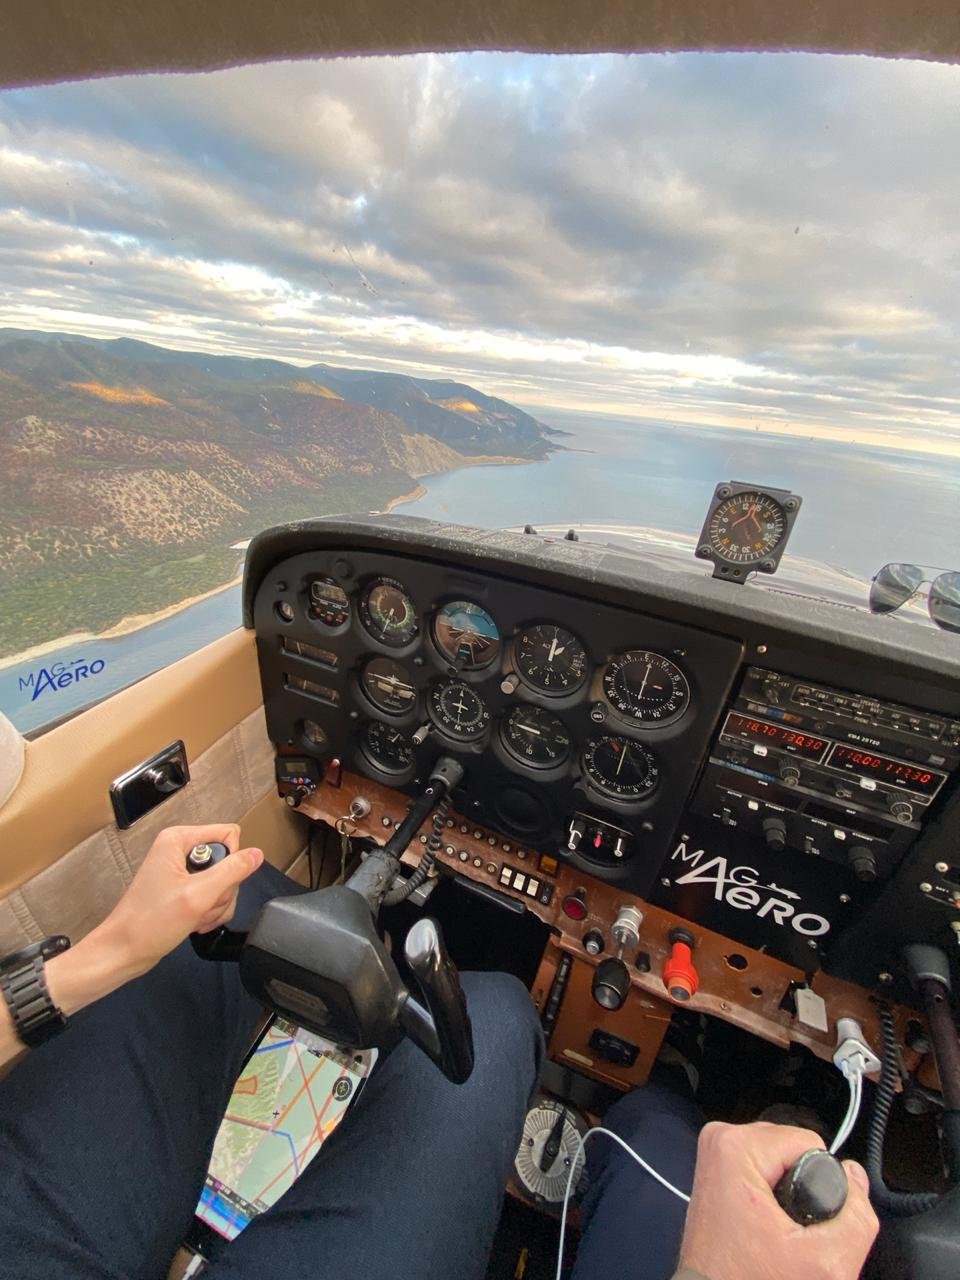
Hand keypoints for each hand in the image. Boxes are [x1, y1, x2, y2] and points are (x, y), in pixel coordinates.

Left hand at [101, 824, 263, 978]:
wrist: (123, 952)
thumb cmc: (151, 922)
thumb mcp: (197, 895)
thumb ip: (231, 871)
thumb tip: (258, 854)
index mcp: (178, 839)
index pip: (229, 835)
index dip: (230, 862)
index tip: (213, 885)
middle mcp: (180, 849)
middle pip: (228, 861)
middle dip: (222, 890)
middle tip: (202, 907)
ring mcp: (181, 871)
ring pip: (224, 881)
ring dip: (216, 905)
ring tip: (197, 919)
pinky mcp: (182, 889)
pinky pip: (212, 894)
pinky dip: (210, 911)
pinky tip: (196, 923)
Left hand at [679, 1122, 878, 1279]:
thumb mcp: (825, 1264)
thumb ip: (856, 1217)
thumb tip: (855, 1174)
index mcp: (737, 1147)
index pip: (809, 1142)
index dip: (821, 1185)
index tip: (802, 1221)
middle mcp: (720, 1140)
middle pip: (793, 1146)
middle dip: (803, 1187)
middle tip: (791, 1230)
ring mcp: (715, 1154)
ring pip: (780, 1157)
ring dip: (789, 1190)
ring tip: (778, 1230)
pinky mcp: (716, 1169)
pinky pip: (763, 1166)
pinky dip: (773, 1191)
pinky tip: (768, 1223)